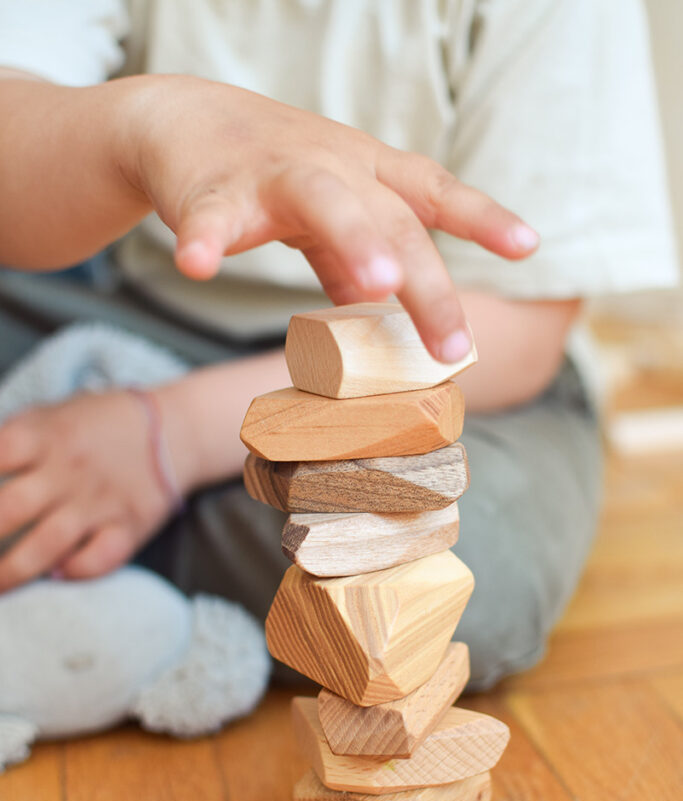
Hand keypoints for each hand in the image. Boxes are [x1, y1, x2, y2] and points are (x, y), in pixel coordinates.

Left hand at [0, 390, 185, 590]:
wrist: (176, 428)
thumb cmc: (100, 423)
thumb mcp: (48, 415)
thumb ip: (8, 440)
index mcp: (42, 436)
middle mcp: (67, 470)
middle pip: (8, 509)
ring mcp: (98, 502)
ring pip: (47, 544)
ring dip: (10, 572)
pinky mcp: (128, 526)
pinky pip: (99, 557)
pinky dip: (76, 570)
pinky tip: (57, 576)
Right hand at [121, 75, 538, 361]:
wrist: (179, 118)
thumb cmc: (269, 173)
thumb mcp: (328, 210)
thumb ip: (353, 260)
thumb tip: (381, 314)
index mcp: (366, 174)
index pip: (435, 193)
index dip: (482, 218)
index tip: (526, 246)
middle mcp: (333, 167)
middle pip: (392, 220)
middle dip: (427, 283)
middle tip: (455, 343)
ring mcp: (274, 174)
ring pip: (322, 201)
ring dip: (353, 240)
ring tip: (377, 285)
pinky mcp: (212, 190)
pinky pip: (211, 218)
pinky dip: (206, 241)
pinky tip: (198, 265)